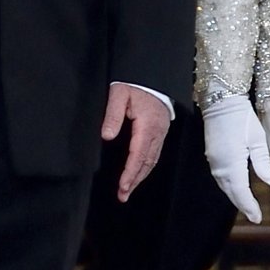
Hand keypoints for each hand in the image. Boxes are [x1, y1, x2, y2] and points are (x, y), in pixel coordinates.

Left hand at [102, 84, 170, 202]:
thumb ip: (112, 115)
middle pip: (147, 162)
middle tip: (123, 195)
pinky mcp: (161, 131)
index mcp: (147, 125)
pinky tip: (138, 173)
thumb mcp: (119, 93)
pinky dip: (146, 167)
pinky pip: (155, 154)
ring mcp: (161, 133)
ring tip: (128, 189)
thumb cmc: (135, 83)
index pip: (138, 155)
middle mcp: (157, 132)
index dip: (130, 173)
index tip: (122, 187)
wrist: (153, 74)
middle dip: (135, 180)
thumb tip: (107, 136)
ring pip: (152, 160)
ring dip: (141, 176)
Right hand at [202, 94, 269, 224]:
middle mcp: (220, 166)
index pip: (241, 192)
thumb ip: (262, 162)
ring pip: (224, 186)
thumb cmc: (243, 118)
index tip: (257, 217)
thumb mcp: (257, 139)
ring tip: (247, 207)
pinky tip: (236, 190)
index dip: (249, 206)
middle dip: (242, 205)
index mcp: (232, 163)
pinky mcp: (212, 156)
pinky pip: (220, 178)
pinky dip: (229, 188)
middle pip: (231, 192)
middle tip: (254, 217)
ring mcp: (214, 162)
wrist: (222, 103)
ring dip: (235, 198)